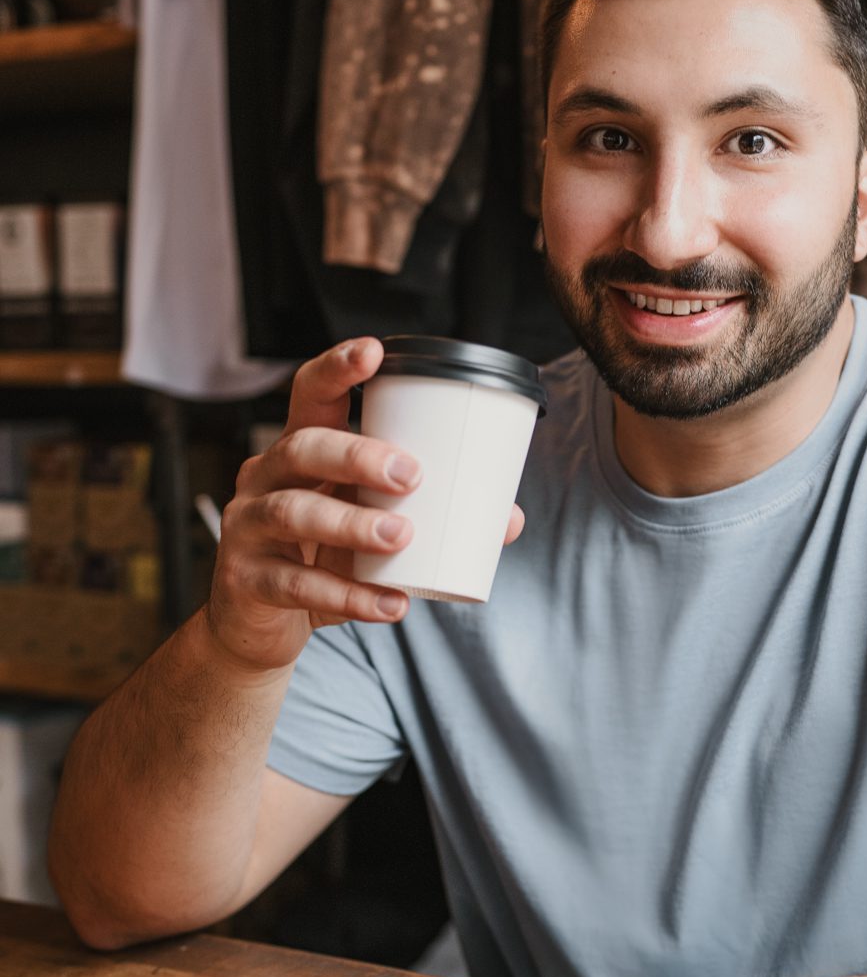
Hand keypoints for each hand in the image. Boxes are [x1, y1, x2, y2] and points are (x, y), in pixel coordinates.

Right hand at [204, 337, 524, 673]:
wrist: (262, 624)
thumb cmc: (323, 556)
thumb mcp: (370, 528)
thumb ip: (430, 518)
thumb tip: (509, 518)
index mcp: (300, 450)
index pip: (309, 394)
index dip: (335, 368)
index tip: (374, 352)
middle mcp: (265, 478)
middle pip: (301, 447)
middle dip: (356, 455)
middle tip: (412, 474)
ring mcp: (248, 528)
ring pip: (293, 512)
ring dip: (351, 523)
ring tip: (403, 536)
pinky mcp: (247, 581)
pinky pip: (297, 585)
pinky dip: (350, 596)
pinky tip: (391, 603)